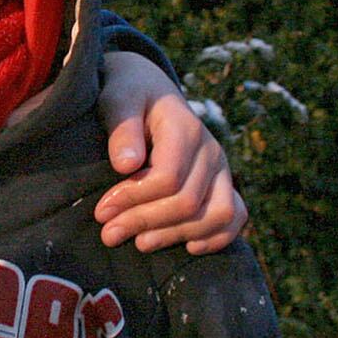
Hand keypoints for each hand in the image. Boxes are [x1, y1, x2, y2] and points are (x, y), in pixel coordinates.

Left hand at [94, 50, 247, 254]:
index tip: (102, 211)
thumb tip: (126, 164)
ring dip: (176, 235)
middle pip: (187, 202)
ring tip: (140, 243)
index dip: (133, 200)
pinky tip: (187, 247)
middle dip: (144, 222)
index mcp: (185, 127)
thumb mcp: (117, 100)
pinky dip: (217, 238)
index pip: (167, 178)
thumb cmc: (128, 95)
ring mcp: (222, 168)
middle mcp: (210, 149)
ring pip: (215, 216)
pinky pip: (236, 217)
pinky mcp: (224, 183)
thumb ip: (122, 128)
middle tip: (109, 234)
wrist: (149, 91)